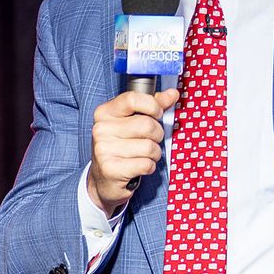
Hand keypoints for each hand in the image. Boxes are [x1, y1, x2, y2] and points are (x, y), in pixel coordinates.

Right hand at [87, 88, 178, 215]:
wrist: (104, 179)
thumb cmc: (122, 146)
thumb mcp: (133, 122)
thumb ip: (153, 106)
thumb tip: (172, 93)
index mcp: (105, 113)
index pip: (132, 99)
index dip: (152, 106)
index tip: (157, 114)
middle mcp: (101, 129)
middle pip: (147, 125)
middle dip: (157, 135)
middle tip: (151, 140)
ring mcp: (103, 150)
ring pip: (149, 146)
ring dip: (154, 153)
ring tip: (144, 155)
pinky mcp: (111, 169)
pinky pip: (146, 164)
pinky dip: (149, 167)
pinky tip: (140, 166)